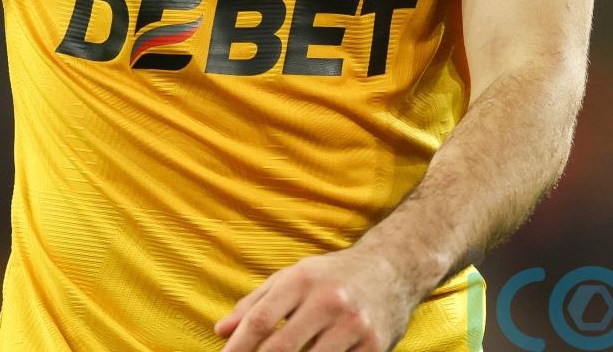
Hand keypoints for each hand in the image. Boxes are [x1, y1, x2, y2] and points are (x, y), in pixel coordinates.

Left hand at [214, 245, 428, 351]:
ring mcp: (354, 325)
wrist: (392, 268)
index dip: (238, 347)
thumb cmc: (332, 275)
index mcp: (302, 280)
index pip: (261, 320)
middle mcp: (329, 300)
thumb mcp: (292, 277)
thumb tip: (221, 330)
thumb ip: (255, 303)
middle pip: (282, 347)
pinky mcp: (375, 345)